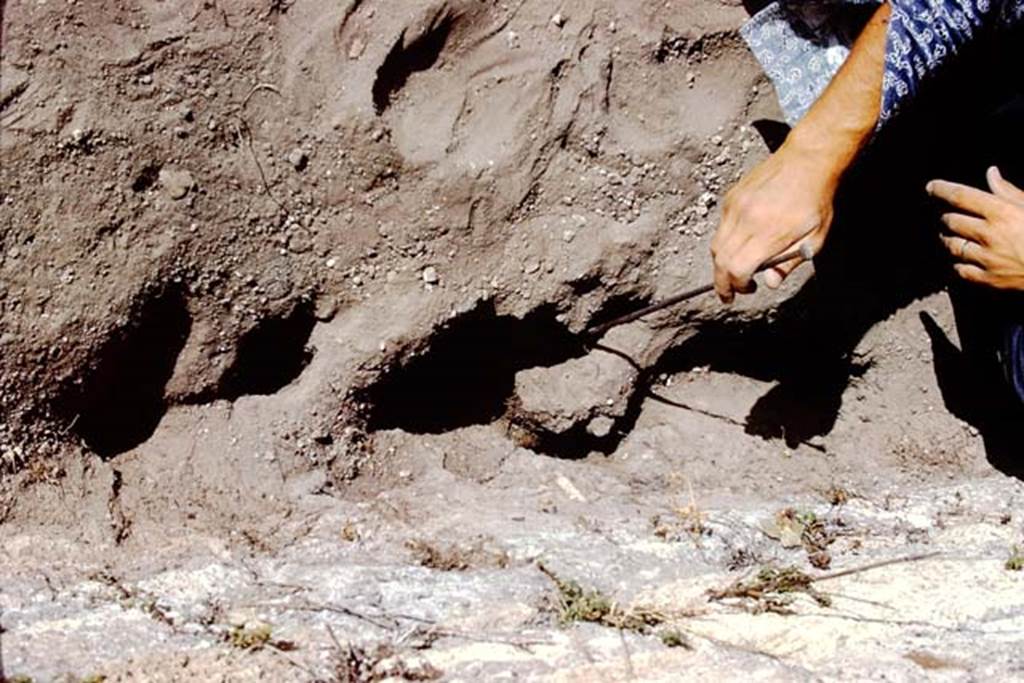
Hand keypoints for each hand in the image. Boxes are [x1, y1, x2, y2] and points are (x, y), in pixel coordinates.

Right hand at [710, 139, 838, 302]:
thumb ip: (789, 262)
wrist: (807, 161)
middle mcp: (745, 219)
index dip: (737, 286)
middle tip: (730, 293)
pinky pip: (721, 227)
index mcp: (767, 232)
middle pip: (720, 261)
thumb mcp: (814, 239)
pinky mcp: (731, 197)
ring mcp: (735, 207)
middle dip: (722, 282)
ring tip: (736, 270)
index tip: (745, 291)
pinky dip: (727, 241)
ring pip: (716, 245)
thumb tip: (769, 282)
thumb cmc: (815, 200)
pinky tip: (744, 242)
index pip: (737, 269)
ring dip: (723, 263)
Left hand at [930, 166, 1023, 290]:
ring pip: (951, 245)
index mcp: (1000, 212)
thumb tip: (990, 173)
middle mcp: (988, 234)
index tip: (931, 187)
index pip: (961, 196)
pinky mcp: (988, 279)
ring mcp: (986, 258)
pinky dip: (957, 263)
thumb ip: (1007, 191)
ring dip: (947, 238)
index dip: (942, 189)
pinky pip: (960, 270)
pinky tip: (960, 258)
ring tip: (950, 235)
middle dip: (945, 216)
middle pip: (951, 221)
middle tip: (946, 214)